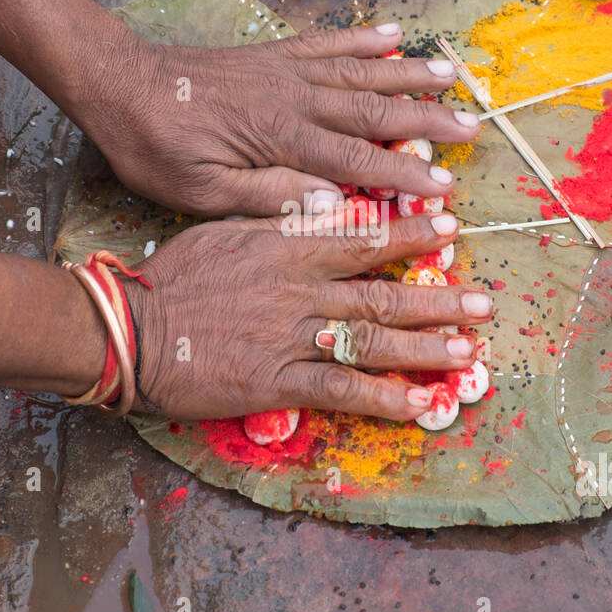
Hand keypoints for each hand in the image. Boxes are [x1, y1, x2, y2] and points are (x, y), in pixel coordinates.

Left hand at [73, 22, 480, 216]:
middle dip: (426, 120)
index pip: (356, 161)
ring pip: (361, 71)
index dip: (404, 175)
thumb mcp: (200, 191)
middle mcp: (293, 98)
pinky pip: (327, 43)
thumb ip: (266, 196)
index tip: (444, 187)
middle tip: (472, 128)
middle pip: (373, 109)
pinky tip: (393, 34)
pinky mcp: (272, 55)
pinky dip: (362, 39)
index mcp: (280, 138)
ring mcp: (286, 70)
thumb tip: (330, 205)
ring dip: (410, 73)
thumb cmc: (155, 148)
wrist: (118, 84)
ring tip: (455, 74)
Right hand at [122, 211, 493, 420]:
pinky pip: (340, 391)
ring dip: (424, 348)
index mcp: (285, 249)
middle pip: (380, 293)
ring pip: (371, 341)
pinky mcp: (276, 382)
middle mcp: (299, 291)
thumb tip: (322, 207)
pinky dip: (382, 400)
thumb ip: (276, 219)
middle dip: (437, 298)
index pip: (361, 238)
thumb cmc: (172, 277)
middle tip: (482, 302)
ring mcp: (290, 338)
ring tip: (467, 353)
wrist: (128, 329)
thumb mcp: (225, 228)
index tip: (449, 227)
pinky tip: (417, 405)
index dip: (409, 233)